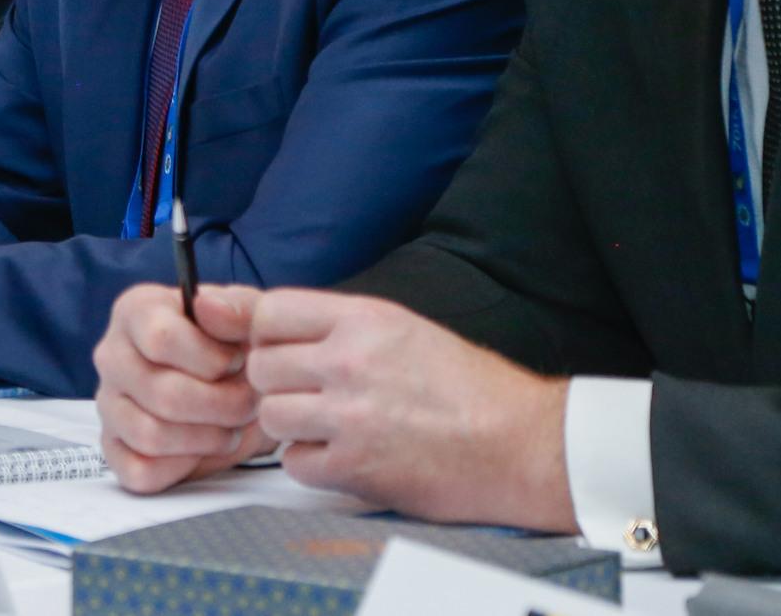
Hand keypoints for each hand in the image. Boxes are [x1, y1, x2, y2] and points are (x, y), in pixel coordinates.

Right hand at [94, 283, 267, 491]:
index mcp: (136, 311)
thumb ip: (237, 309)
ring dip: (206, 438)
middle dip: (222, 406)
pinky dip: (181, 467)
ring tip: (230, 426)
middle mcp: (112, 355)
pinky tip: (202, 448)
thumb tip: (207, 307)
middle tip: (247, 403)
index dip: (212, 360)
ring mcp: (108, 404)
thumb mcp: (250, 317)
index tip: (237, 361)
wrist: (238, 387)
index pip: (162, 339)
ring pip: (150, 435)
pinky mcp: (113, 448)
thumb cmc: (235, 346)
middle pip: (162, 394)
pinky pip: (138, 470)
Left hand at [247, 290, 575, 532]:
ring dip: (290, 426)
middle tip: (306, 395)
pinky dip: (310, 464)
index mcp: (363, 319)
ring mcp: (350, 416)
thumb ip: (341, 326)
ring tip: (324, 427)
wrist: (521, 444)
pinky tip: (340, 457)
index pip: (270, 311)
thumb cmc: (469, 387)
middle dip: (276, 383)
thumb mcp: (404, 328)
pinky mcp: (356, 468)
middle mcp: (350, 361)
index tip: (282, 350)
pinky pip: (294, 464)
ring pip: (270, 416)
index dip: (266, 334)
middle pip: (260, 366)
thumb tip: (279, 328)